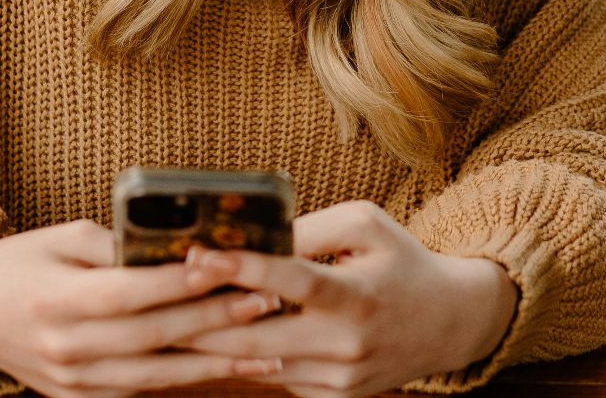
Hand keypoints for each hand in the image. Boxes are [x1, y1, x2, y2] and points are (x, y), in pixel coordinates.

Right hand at [0, 218, 287, 397]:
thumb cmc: (18, 265)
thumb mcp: (59, 238)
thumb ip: (115, 245)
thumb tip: (178, 245)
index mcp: (57, 301)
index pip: (132, 291)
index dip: (182, 281)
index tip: (227, 264)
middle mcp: (66, 348)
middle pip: (155, 336)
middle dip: (216, 320)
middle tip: (267, 301)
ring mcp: (74, 382)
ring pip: (159, 374)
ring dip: (217, 361)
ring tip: (269, 344)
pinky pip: (144, 390)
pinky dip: (188, 379)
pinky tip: (229, 367)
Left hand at [181, 200, 520, 397]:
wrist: (448, 323)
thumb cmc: (400, 261)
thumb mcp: (364, 225)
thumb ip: (309, 227)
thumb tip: (251, 236)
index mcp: (357, 296)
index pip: (292, 282)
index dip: (241, 268)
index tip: (196, 254)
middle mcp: (347, 345)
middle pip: (258, 338)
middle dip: (202, 319)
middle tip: (158, 297)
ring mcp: (340, 380)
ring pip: (260, 365)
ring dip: (214, 343)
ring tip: (171, 317)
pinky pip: (278, 379)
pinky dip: (247, 359)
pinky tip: (216, 337)